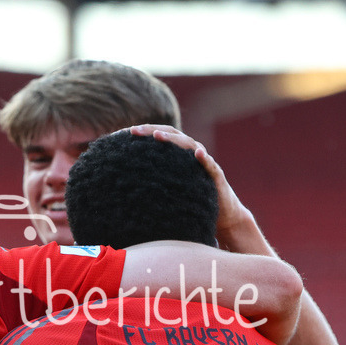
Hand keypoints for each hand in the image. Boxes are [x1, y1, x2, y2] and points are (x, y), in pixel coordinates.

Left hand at [128, 124, 253, 243]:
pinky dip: (204, 159)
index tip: (125, 132)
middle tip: (134, 130)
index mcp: (179, 153)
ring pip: (189, 145)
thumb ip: (152, 180)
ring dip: (173, 140)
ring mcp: (204, 162)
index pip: (161, 136)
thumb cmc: (191, 199)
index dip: (145, 132)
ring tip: (158, 136)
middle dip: (153, 131)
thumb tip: (124, 183)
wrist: (221, 214)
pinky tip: (197, 154)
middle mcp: (191, 153)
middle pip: (172, 135)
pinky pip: (210, 165)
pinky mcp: (216, 175)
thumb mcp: (168, 187)